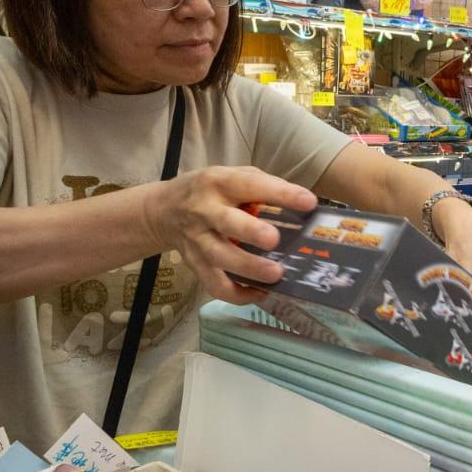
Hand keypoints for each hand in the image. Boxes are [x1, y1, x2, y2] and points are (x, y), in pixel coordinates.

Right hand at [144, 166, 316, 304]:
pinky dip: (237, 294)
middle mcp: (204, 210)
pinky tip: (260, 293)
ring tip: (276, 275)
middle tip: (275, 240)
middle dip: (251, 232)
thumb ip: (261, 185)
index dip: (280, 193)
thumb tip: (301, 203)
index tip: (308, 202)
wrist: (163, 211)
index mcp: (219, 182)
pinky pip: (214, 285)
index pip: (250, 184)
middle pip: (226, 222)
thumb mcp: (230, 176)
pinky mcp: (195, 265)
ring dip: (248, 268)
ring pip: (219, 258)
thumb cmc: (210, 191)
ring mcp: (198, 240)